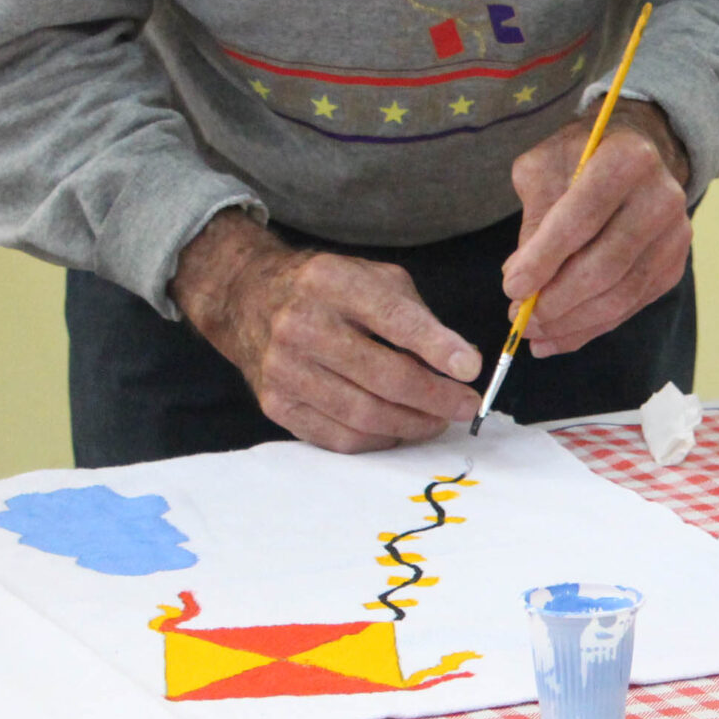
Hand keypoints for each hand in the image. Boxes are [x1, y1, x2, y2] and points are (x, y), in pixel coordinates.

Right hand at [173, 209, 482, 452]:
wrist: (248, 299)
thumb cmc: (326, 290)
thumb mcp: (371, 279)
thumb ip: (416, 316)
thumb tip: (461, 365)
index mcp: (331, 282)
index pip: (393, 319)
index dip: (437, 347)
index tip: (471, 369)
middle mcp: (301, 325)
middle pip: (383, 376)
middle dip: (435, 397)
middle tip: (465, 405)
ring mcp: (284, 368)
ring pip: (364, 414)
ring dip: (412, 424)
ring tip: (438, 420)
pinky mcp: (275, 404)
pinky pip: (339, 437)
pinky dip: (379, 439)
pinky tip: (400, 429)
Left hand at [505, 103, 692, 356]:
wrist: (640, 155)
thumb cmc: (581, 158)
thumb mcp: (544, 167)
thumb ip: (534, 218)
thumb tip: (522, 282)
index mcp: (627, 159)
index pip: (581, 219)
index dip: (544, 259)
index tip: (511, 288)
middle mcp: (662, 197)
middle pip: (605, 265)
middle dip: (556, 300)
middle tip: (518, 318)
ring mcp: (675, 236)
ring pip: (620, 295)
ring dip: (571, 323)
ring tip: (533, 332)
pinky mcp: (674, 265)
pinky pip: (630, 308)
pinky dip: (590, 328)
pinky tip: (557, 337)